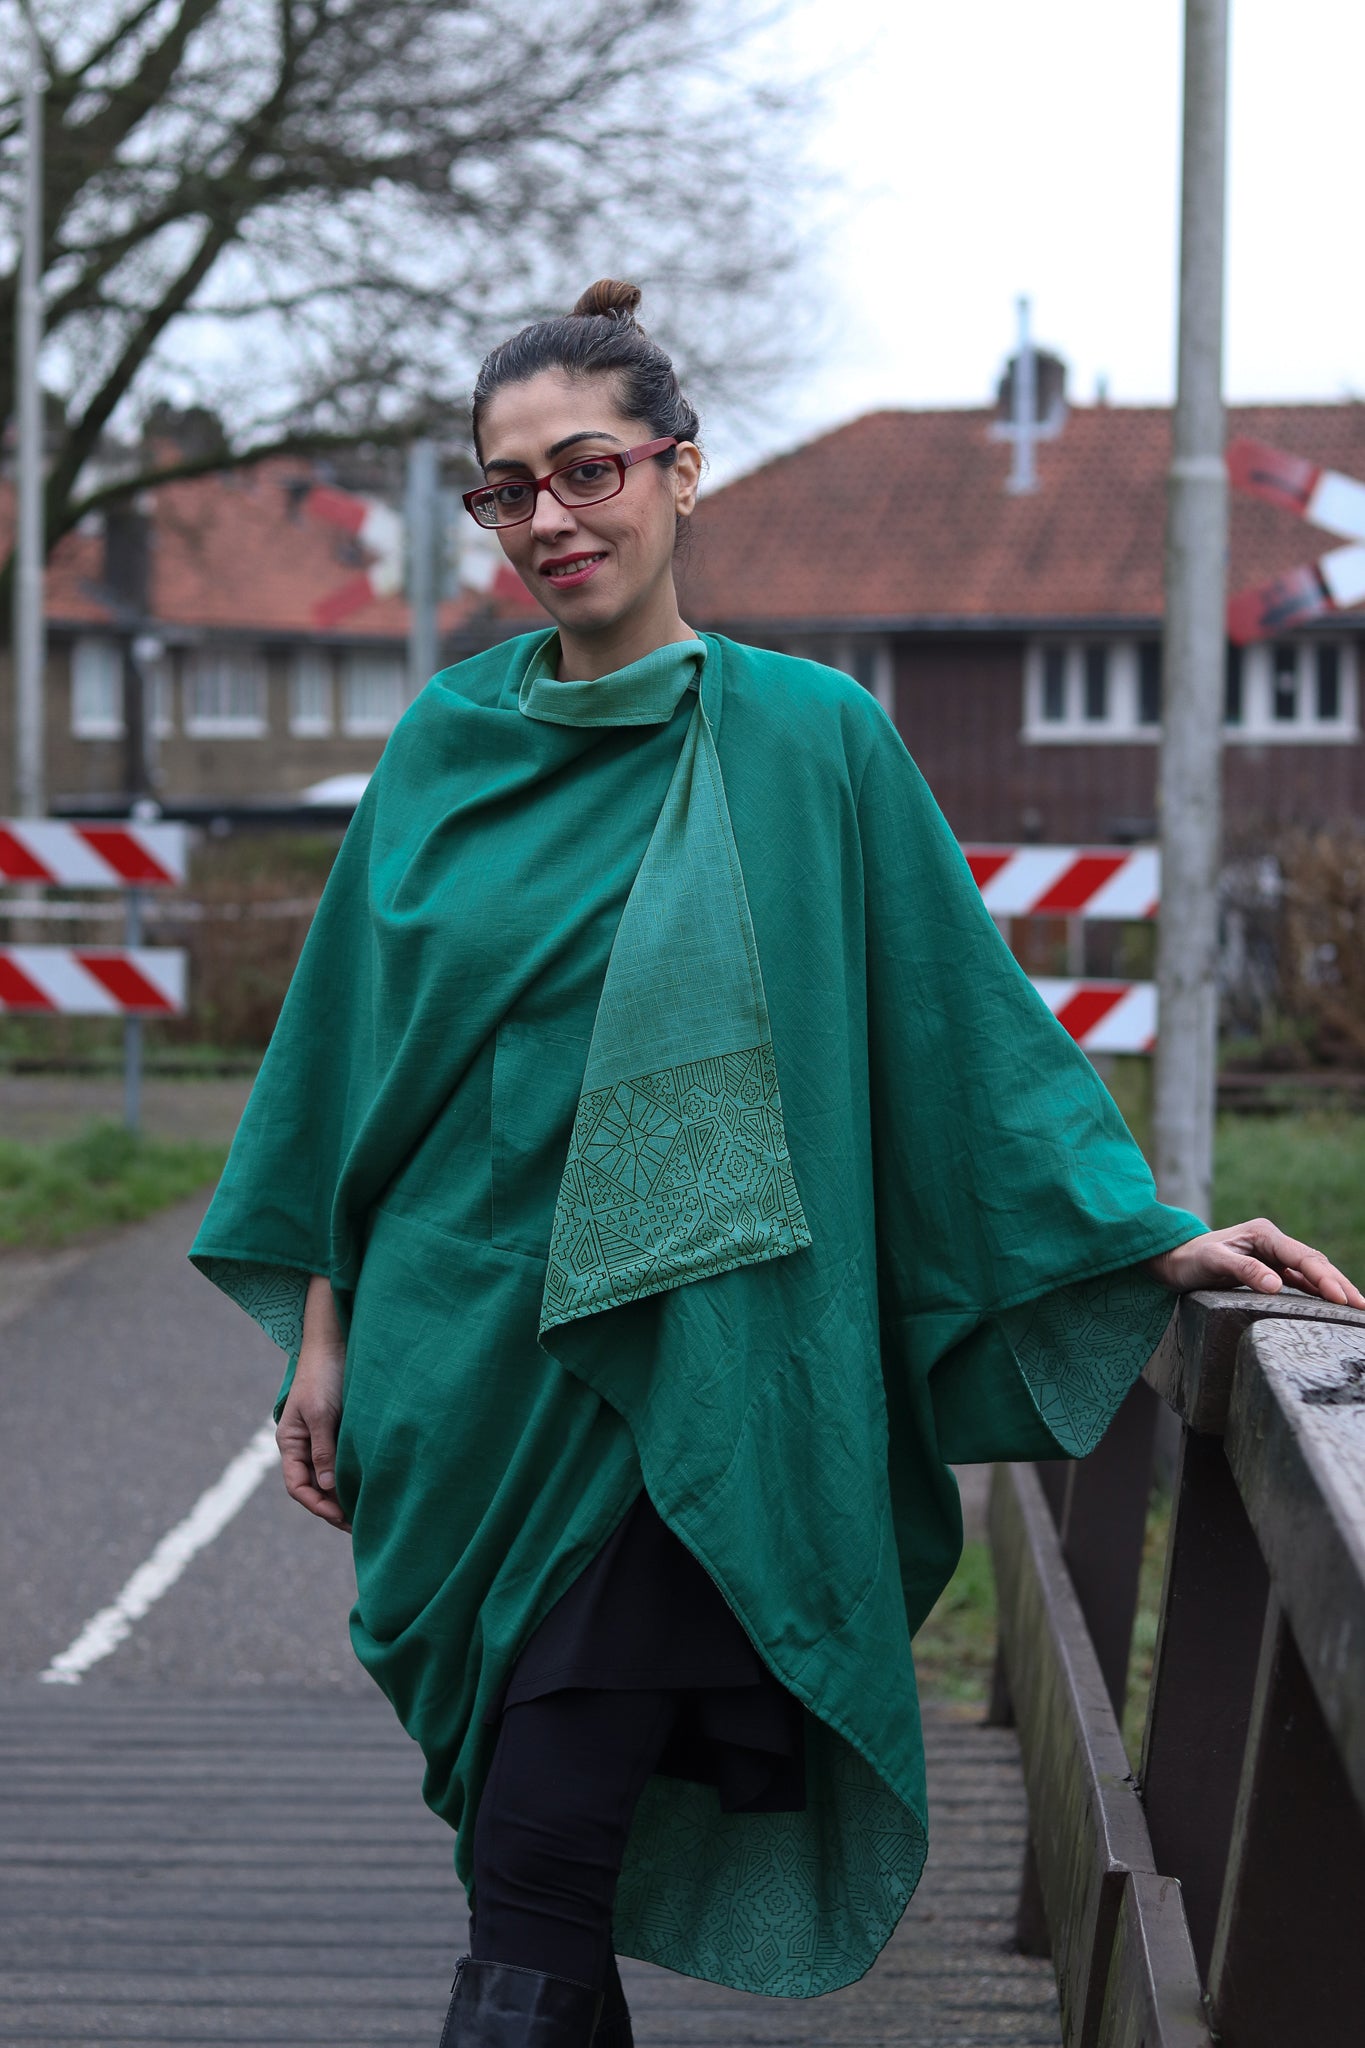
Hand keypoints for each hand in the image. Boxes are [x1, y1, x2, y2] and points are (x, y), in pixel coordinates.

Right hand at [275, 1275, 350, 1530]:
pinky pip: (346, 1461)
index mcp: (290, 1443)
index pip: (298, 1486)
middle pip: (316, 1487)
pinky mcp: (341, 1431)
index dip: (318, 1506)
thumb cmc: (323, 1375)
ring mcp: (323, 1439)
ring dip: (347, 1494)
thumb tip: (328, 1488)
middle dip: (334, 1507)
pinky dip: (356, 1476)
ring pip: (332, 1476)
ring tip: (370, 1512)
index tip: (341, 1518)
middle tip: (361, 1525)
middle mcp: (305, 1446)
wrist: (337, 1341)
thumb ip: (324, 1450)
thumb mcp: (321, 1413)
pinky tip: (374, 1485)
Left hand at [1148, 1219, 1363, 1308]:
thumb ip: (1244, 1270)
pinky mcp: (1269, 1269)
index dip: (1324, 1278)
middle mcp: (1272, 1242)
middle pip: (1315, 1263)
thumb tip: (1277, 1285)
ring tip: (1356, 1307)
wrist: (1172, 1259)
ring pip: (1311, 1271)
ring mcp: (1272, 1255)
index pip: (1303, 1257)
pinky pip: (1300, 1280)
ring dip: (1333, 1288)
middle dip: (1340, 1284)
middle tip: (1361, 1307)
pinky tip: (1332, 1303)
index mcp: (1264, 1234)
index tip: (1341, 1298)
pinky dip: (1318, 1291)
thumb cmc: (1189, 1260)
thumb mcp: (1212, 1263)